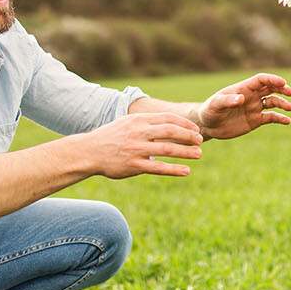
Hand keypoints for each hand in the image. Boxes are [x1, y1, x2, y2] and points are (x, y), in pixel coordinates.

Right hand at [86, 112, 203, 178]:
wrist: (89, 151)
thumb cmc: (110, 137)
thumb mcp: (127, 123)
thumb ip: (146, 123)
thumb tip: (166, 123)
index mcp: (139, 120)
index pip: (168, 118)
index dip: (184, 124)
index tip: (195, 130)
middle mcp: (139, 133)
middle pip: (171, 131)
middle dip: (189, 136)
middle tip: (201, 141)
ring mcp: (137, 149)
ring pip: (167, 149)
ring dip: (186, 152)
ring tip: (199, 154)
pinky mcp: (134, 165)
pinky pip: (158, 168)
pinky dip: (174, 169)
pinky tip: (186, 171)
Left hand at [193, 73, 290, 139]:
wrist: (208, 125)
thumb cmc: (210, 111)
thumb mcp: (216, 105)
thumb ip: (228, 101)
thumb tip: (241, 98)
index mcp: (243, 88)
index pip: (261, 80)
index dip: (272, 79)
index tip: (282, 82)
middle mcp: (251, 96)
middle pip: (271, 88)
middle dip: (282, 88)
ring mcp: (254, 108)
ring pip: (273, 102)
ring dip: (282, 103)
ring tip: (290, 108)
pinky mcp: (255, 120)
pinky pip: (271, 117)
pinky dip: (280, 118)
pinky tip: (287, 121)